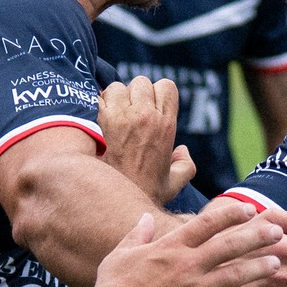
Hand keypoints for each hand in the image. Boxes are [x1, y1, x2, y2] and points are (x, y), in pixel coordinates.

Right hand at [91, 200, 282, 286]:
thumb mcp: (120, 255)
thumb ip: (136, 235)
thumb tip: (144, 218)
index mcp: (170, 247)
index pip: (206, 223)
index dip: (230, 214)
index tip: (249, 209)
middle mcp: (186, 265)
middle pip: (229, 245)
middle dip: (256, 236)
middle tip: (278, 231)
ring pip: (234, 275)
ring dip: (258, 269)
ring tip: (278, 264)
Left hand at [98, 77, 194, 203]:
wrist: (119, 204)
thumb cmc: (146, 193)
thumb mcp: (175, 182)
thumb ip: (186, 165)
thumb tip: (181, 150)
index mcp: (167, 126)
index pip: (167, 86)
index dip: (158, 93)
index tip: (152, 108)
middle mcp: (148, 117)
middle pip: (142, 82)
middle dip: (136, 94)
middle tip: (131, 113)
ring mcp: (125, 117)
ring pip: (120, 86)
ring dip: (117, 97)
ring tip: (116, 115)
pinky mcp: (104, 121)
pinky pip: (102, 96)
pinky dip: (101, 103)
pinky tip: (103, 119)